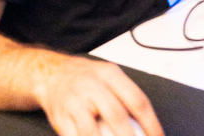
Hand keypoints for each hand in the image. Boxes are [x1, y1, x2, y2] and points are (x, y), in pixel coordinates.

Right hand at [34, 55, 163, 135]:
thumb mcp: (108, 78)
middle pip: (116, 116)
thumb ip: (125, 99)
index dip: (151, 125)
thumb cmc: (85, 78)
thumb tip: (147, 127)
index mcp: (110, 75)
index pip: (137, 100)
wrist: (52, 74)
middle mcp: (92, 86)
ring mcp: (74, 103)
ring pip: (91, 131)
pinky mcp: (61, 119)